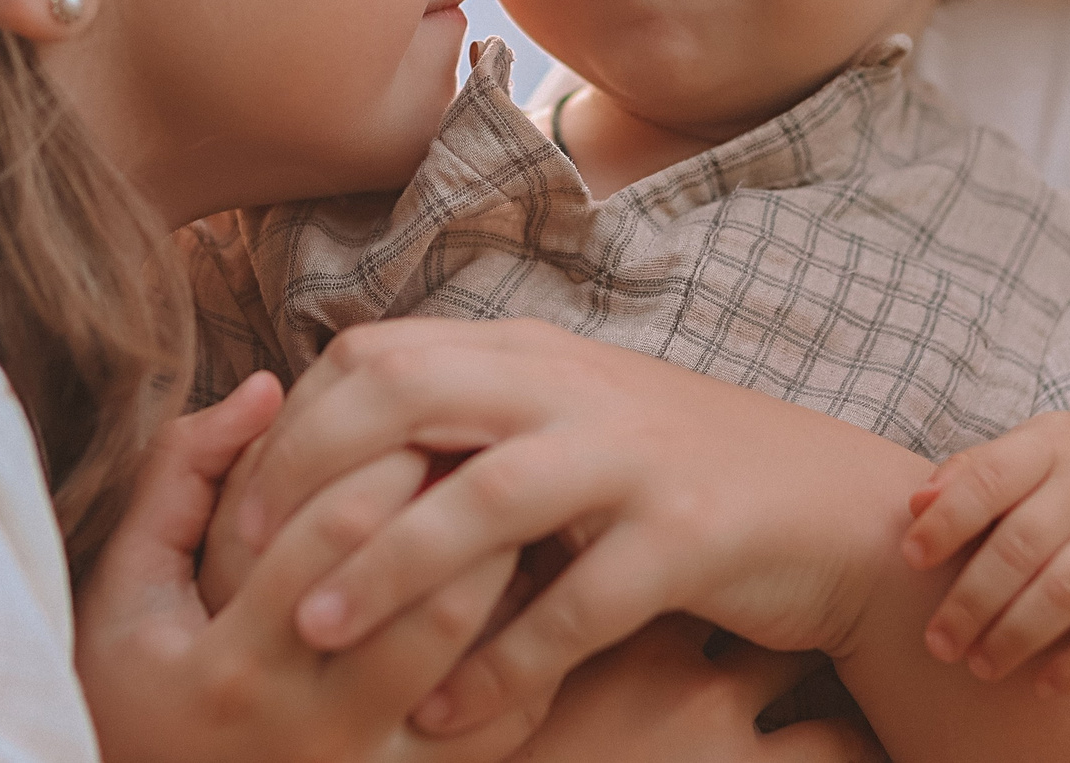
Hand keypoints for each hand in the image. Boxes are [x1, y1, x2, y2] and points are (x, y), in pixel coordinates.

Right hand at [77, 372, 542, 762]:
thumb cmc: (134, 692)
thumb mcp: (124, 589)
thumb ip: (179, 477)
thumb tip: (266, 387)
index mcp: (235, 668)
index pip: (337, 536)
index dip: (389, 457)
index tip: (416, 416)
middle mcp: (313, 731)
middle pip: (436, 606)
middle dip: (468, 513)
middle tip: (483, 448)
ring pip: (482, 663)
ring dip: (508, 573)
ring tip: (505, 507)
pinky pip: (503, 723)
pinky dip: (524, 650)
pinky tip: (515, 591)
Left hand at [220, 319, 933, 738]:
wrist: (832, 504)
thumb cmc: (674, 472)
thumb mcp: (565, 417)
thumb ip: (470, 416)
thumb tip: (330, 446)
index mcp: (531, 352)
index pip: (377, 354)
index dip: (291, 426)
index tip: (237, 506)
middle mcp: (574, 385)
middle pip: (408, 395)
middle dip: (310, 477)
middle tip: (249, 564)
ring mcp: (634, 456)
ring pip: (484, 498)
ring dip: (388, 567)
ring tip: (318, 633)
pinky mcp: (689, 536)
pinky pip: (576, 604)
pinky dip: (502, 665)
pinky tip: (449, 718)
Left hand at [901, 412, 1069, 702]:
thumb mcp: (1028, 453)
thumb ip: (970, 473)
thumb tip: (914, 506)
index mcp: (1052, 444)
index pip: (992, 478)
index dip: (948, 520)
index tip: (910, 559)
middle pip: (1023, 545)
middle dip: (973, 600)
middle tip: (938, 643)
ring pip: (1067, 592)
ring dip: (1015, 636)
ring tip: (978, 666)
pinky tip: (1042, 687)